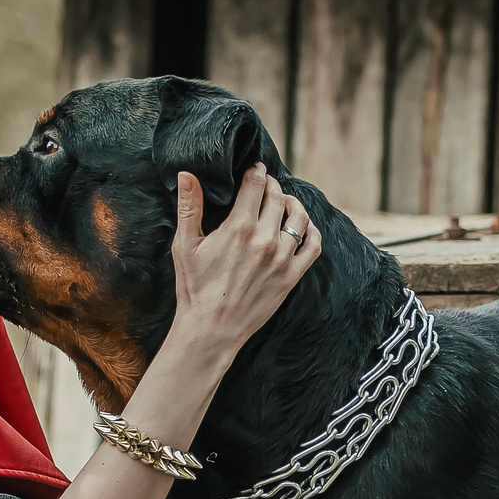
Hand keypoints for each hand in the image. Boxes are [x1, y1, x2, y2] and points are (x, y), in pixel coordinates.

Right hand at [168, 168, 321, 353]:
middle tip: (266, 185)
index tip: (255, 169)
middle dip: (272, 186)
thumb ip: (189, 207)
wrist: (212, 328)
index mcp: (239, 227)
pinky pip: (314, 246)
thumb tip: (185, 174)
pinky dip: (312, 231)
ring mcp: (282, 258)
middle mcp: (265, 239)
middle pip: (278, 197)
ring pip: (299, 217)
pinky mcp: (292, 276)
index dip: (256, 172)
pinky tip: (304, 226)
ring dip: (293, 203)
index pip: (256, 184)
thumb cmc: (194, 287)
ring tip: (285, 201)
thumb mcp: (185, 245)